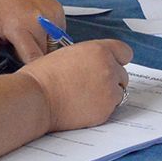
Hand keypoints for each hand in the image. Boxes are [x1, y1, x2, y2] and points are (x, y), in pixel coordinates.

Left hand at [0, 0, 65, 64]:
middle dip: (36, 56)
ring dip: (45, 45)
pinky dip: (51, 34)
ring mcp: (51, 14)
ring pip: (55, 44)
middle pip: (46, 53)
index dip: (32, 67)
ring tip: (30, 36)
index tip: (28, 71)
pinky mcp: (58, 9)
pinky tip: (38, 27)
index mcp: (19, 28)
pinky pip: (60, 32)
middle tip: (22, 47)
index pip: (34, 57)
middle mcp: (39, 22)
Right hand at [20, 39, 134, 131]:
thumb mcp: (69, 53)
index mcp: (99, 50)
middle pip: (122, 75)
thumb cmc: (44, 75)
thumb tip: (98, 63)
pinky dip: (100, 109)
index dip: (117, 60)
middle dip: (110, 80)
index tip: (111, 65)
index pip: (125, 52)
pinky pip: (110, 109)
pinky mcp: (105, 110)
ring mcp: (109, 90)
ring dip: (107, 95)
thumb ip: (90, 57)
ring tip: (84, 96)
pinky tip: (82, 106)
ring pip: (118, 93)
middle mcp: (109, 68)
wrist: (36, 98)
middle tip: (91, 85)